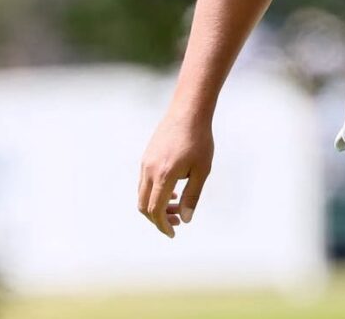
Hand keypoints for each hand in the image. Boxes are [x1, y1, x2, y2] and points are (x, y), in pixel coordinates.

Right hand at [138, 114, 213, 237]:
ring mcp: (145, 162)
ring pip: (142, 194)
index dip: (162, 226)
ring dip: (156, 205)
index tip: (173, 233)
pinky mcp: (147, 155)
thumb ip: (192, 196)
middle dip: (158, 219)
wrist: (189, 111)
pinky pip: (144, 181)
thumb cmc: (199, 139)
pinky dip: (154, 192)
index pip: (155, 211)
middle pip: (144, 206)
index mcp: (163, 176)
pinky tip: (172, 190)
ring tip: (176, 207)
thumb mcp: (202, 170)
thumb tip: (185, 220)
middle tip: (176, 222)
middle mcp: (149, 170)